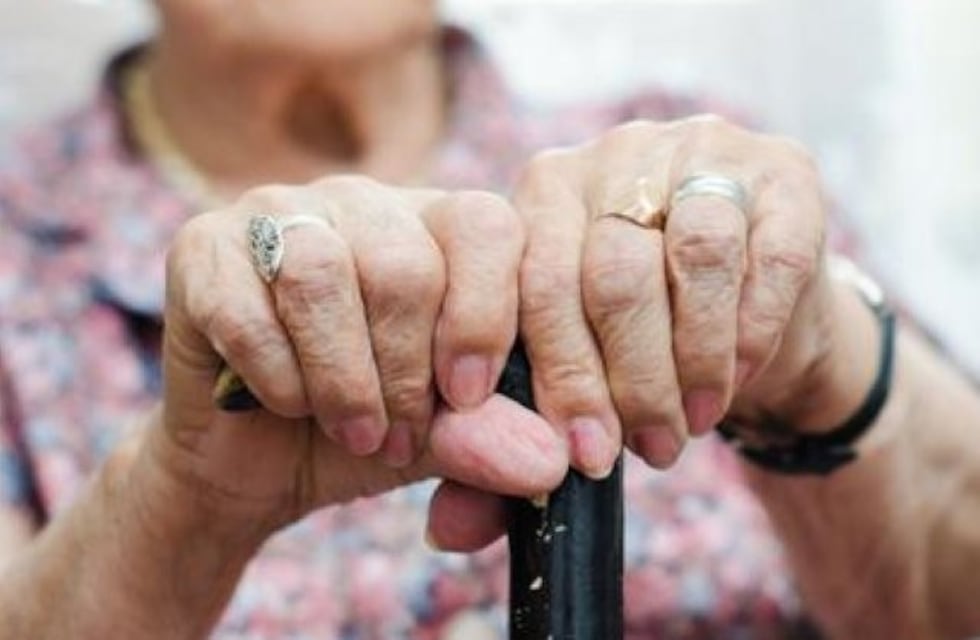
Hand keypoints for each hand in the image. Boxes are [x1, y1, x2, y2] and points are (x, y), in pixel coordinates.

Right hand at [157, 176, 566, 540]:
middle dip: (406, 373)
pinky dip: (277, 376)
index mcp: (435, 225)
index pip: (486, 225)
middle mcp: (362, 202)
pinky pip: (247, 307)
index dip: (485, 317)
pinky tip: (286, 403)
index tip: (469, 397)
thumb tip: (550, 466)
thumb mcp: (442, 439)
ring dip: (343, 378)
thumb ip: (492, 438)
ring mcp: (278, 212)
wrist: (256, 464)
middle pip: (404, 264)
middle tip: (396, 436)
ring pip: (324, 273)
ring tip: (352, 430)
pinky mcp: (203, 246)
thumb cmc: (366, 432)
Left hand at [511, 116, 840, 475]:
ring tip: (684, 427)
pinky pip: (769, 258)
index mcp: (545, 191)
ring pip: (694, 257)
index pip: (535, 278)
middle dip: (623, 382)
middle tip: (633, 451)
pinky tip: (733, 380)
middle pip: (611, 272)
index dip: (554, 374)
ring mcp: (703, 151)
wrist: (747, 309)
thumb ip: (507, 439)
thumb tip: (446, 530)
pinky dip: (748, 334)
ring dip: (690, 362)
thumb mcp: (571, 378)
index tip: (570, 453)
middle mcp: (616, 156)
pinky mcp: (785, 173)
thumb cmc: (639, 344)